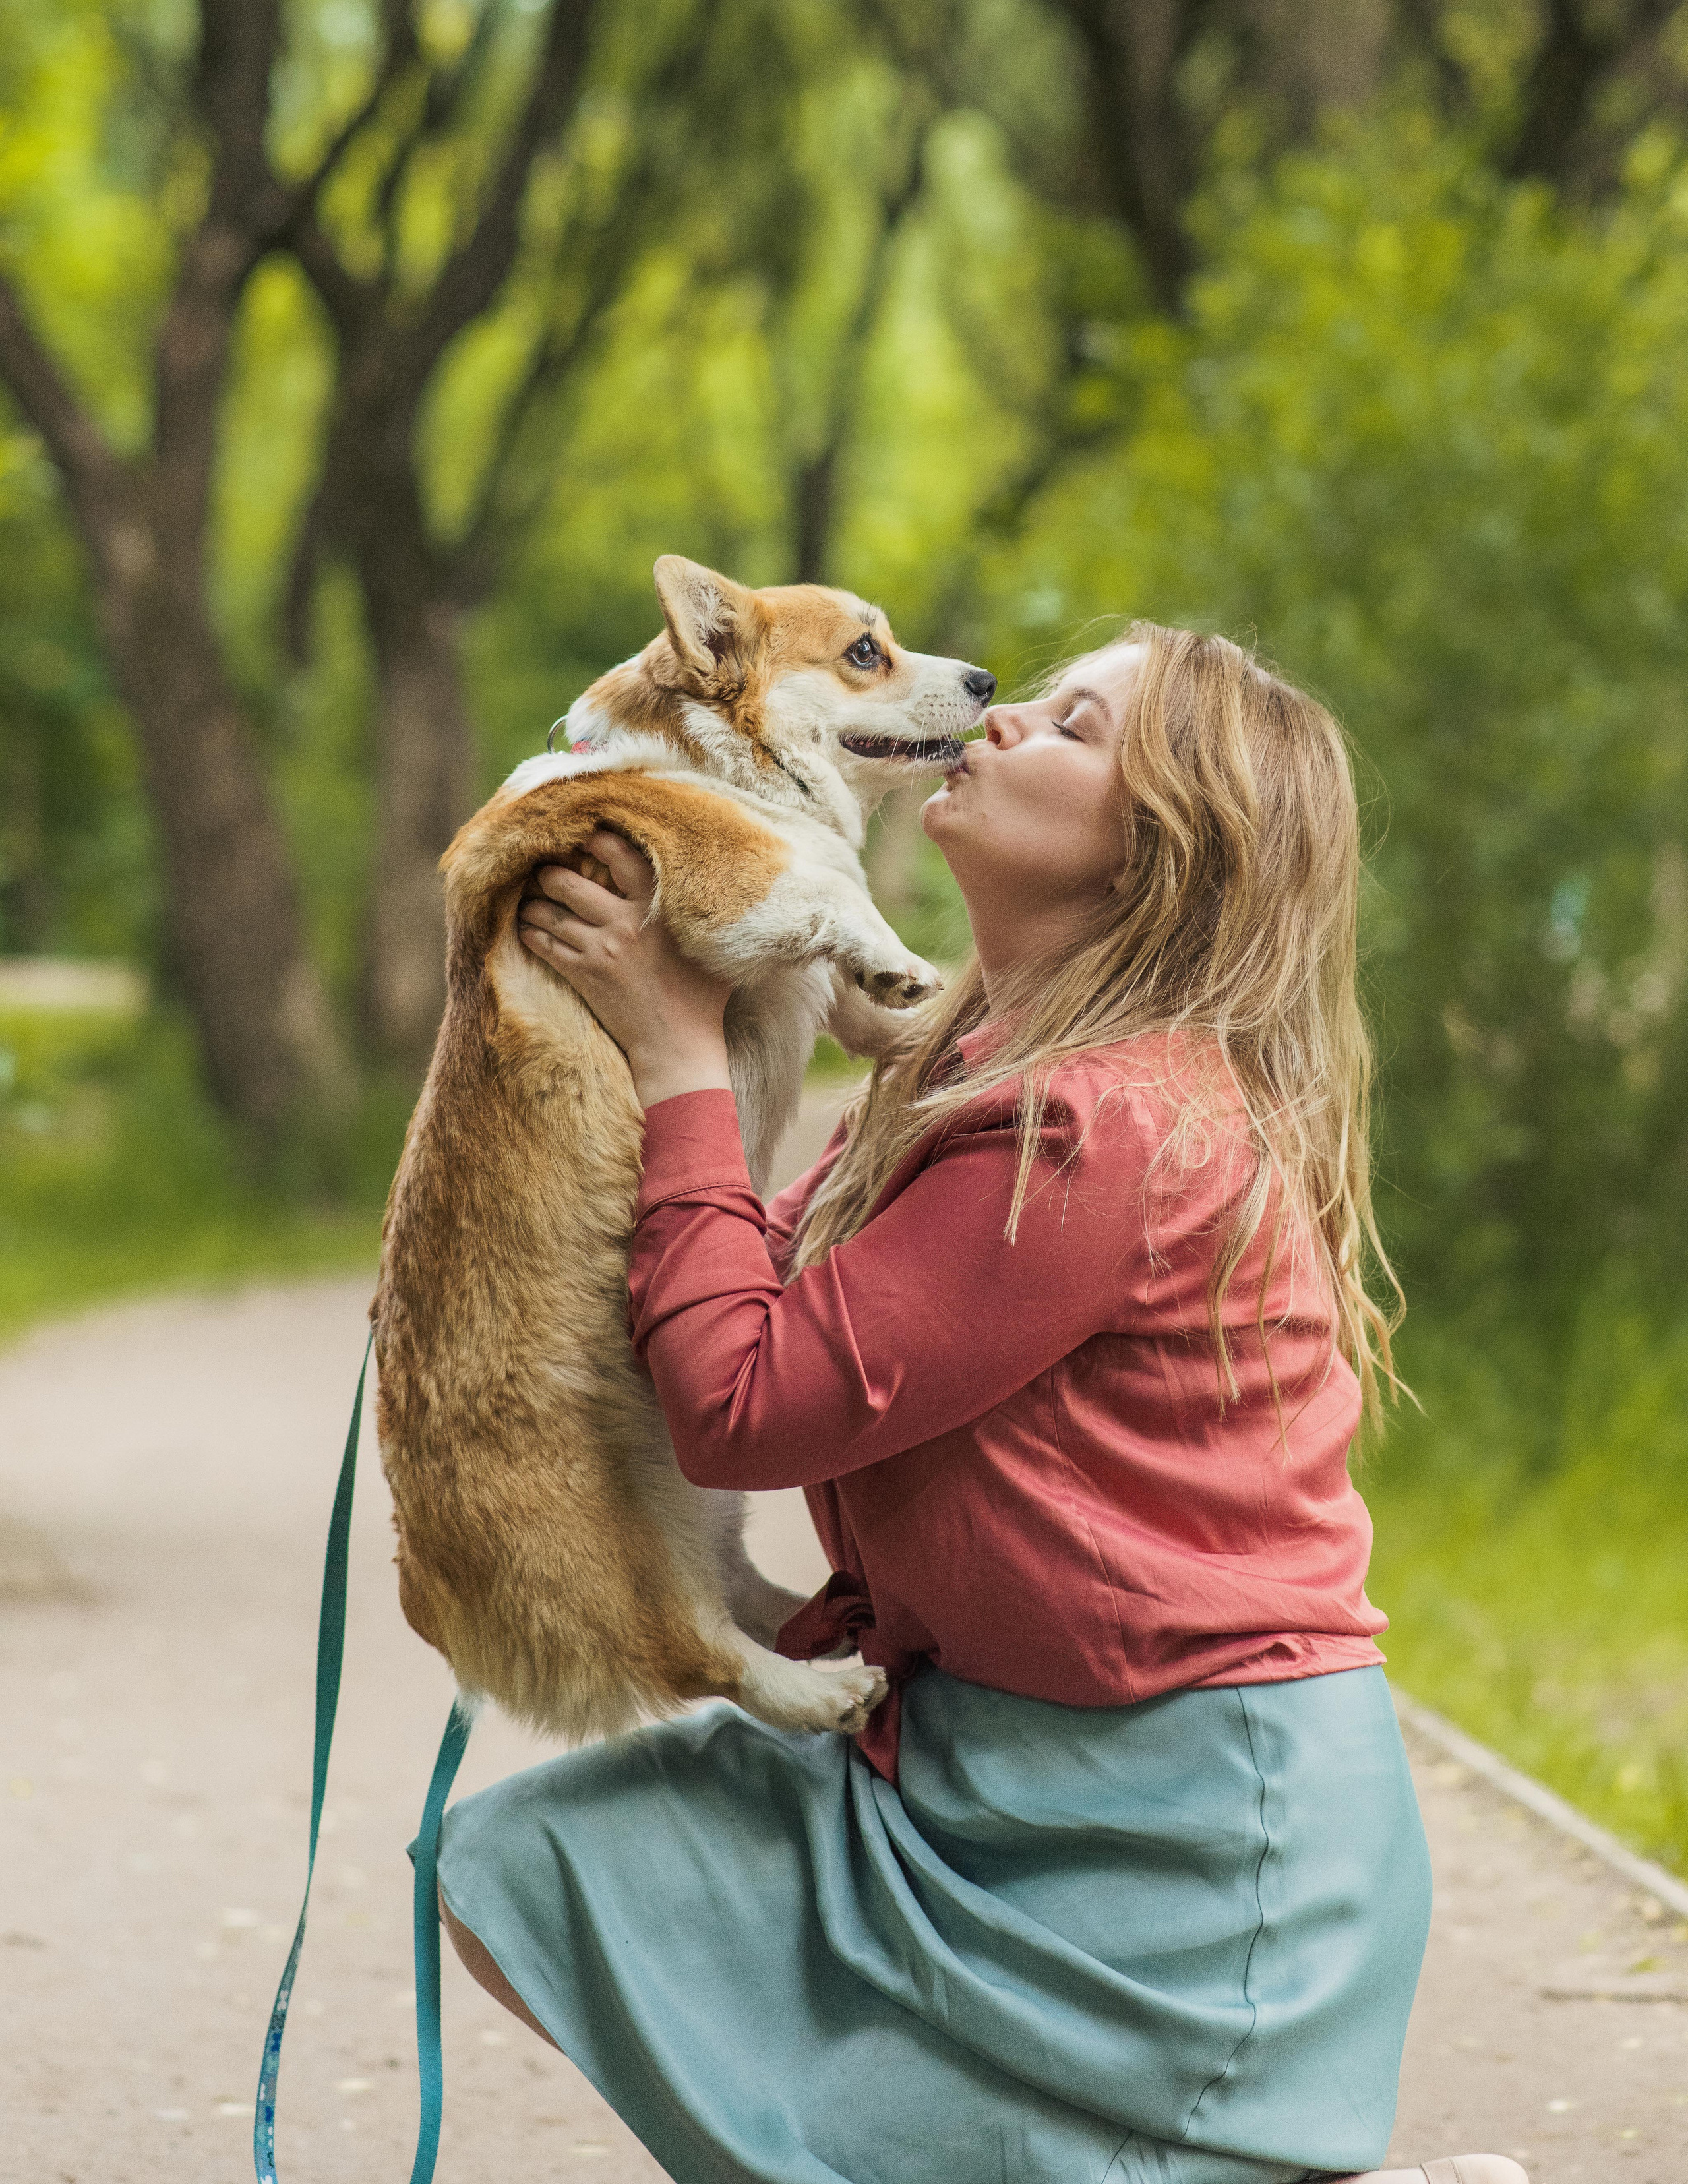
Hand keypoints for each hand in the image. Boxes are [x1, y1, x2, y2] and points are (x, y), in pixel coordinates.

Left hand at [517, 831, 733, 1109]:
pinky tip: (528, 927)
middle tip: (546, 866)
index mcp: (657, 909)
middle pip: (571, 883)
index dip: (599, 840)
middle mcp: (624, 924)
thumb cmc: (702, 996)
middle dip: (552, 872)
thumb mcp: (711, 945)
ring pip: (551, 913)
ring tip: (531, 898)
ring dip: (536, 903)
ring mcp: (599, 950)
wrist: (677, 1044)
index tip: (587, 833)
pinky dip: (532, 932)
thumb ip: (703, 912)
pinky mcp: (583, 975)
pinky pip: (544, 945)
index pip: (622, 857)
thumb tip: (714, 883)